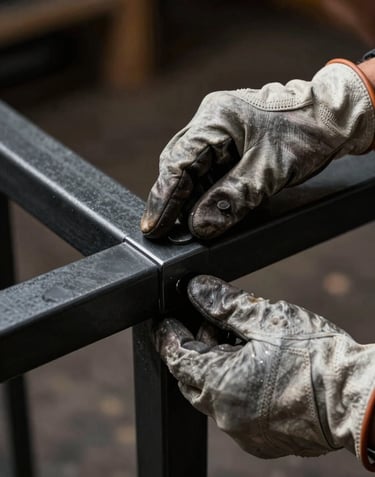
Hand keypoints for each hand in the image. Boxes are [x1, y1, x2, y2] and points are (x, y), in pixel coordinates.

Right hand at [141, 60, 374, 239]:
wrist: (332, 121)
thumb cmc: (305, 133)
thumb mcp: (269, 171)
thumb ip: (232, 199)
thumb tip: (200, 226)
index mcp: (216, 117)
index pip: (179, 162)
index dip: (164, 198)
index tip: (154, 227)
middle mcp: (211, 121)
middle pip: (179, 166)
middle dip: (172, 200)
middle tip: (164, 232)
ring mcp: (218, 132)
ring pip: (192, 171)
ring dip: (188, 200)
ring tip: (185, 228)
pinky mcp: (228, 144)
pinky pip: (208, 172)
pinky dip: (204, 194)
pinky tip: (204, 212)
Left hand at [155, 275, 374, 468]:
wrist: (355, 396)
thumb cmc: (315, 357)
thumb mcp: (265, 319)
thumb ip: (224, 303)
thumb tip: (197, 288)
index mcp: (221, 385)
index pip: (177, 358)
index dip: (168, 336)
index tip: (165, 321)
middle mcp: (226, 415)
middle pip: (191, 379)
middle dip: (194, 350)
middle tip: (210, 324)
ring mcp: (244, 432)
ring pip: (213, 395)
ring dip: (216, 368)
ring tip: (239, 341)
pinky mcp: (261, 440)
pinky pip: (234, 411)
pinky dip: (233, 388)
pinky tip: (253, 368)